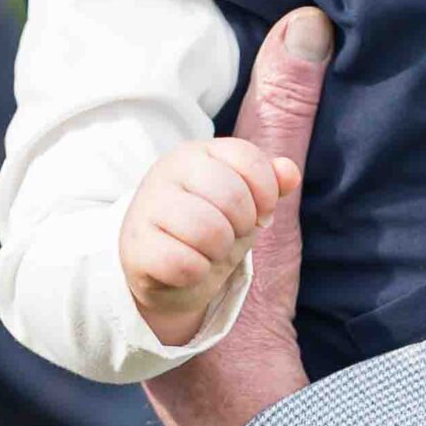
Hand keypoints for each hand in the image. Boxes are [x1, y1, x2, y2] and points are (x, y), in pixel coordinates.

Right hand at [119, 135, 295, 345]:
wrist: (163, 271)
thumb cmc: (210, 228)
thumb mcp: (246, 203)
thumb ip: (270, 183)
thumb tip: (290, 173)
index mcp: (197, 152)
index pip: (247, 158)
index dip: (265, 193)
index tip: (259, 213)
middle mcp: (167, 171)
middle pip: (232, 197)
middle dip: (242, 226)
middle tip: (230, 235)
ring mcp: (146, 207)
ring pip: (208, 230)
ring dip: (219, 251)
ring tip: (209, 251)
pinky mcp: (135, 248)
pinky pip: (183, 264)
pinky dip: (196, 273)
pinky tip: (189, 268)